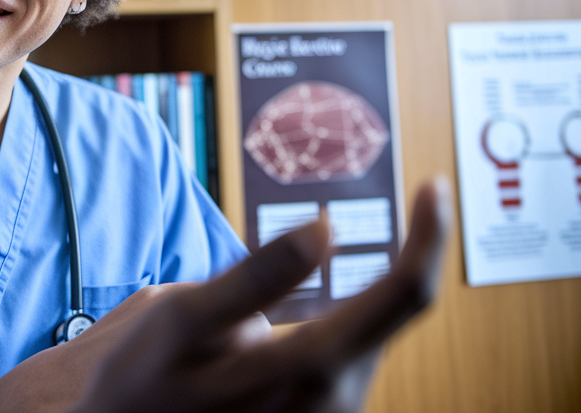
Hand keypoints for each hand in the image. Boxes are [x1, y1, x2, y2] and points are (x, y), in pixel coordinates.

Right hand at [78, 177, 451, 412]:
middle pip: (399, 314)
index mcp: (309, 369)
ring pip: (377, 335)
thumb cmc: (148, 374)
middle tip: (426, 197)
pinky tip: (328, 303)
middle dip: (416, 252)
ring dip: (385, 286)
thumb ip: (259, 274)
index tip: (433, 188)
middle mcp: (334, 401)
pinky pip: (356, 353)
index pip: (401, 296)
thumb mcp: (185, 316)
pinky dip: (359, 315)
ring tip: (363, 247)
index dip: (428, 238)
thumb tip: (324, 229)